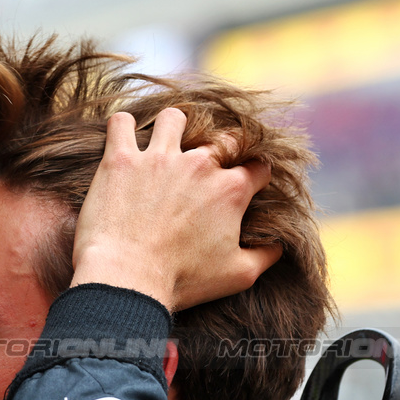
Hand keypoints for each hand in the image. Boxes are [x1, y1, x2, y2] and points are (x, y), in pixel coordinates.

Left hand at [70, 107, 278, 311]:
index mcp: (230, 190)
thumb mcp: (237, 275)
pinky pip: (122, 124)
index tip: (248, 182)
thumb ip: (264, 257)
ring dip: (172, 128)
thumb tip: (279, 246)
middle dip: (222, 148)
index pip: (257, 168)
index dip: (256, 175)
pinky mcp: (120, 159)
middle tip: (207, 164)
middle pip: (221, 139)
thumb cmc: (181, 280)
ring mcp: (158, 158)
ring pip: (173, 119)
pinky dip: (122, 126)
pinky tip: (123, 136)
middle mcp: (199, 165)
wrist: (126, 280)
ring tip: (165, 142)